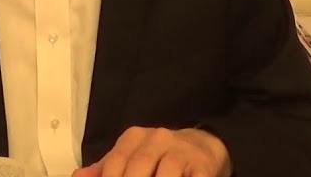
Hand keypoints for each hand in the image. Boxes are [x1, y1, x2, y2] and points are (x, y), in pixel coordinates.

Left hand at [73, 127, 231, 176]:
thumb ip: (106, 169)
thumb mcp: (131, 157)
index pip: (115, 161)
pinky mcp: (203, 164)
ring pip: (165, 174)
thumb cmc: (160, 157)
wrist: (204, 146)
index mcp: (134, 137)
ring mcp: (182, 150)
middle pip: (138, 166)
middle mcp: (157, 138)